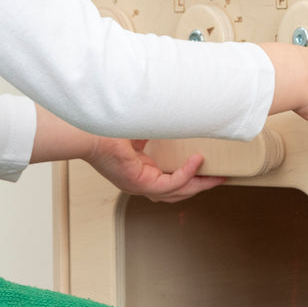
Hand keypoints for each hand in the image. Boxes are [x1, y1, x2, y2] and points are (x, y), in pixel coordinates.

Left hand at [84, 137, 225, 202]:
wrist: (87, 129)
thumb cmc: (105, 127)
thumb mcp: (138, 127)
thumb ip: (156, 126)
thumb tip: (173, 113)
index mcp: (138, 170)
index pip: (168, 181)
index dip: (190, 177)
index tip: (208, 169)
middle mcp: (138, 182)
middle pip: (177, 192)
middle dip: (201, 186)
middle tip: (220, 179)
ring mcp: (138, 185)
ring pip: (176, 193)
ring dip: (198, 186)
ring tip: (216, 177)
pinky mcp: (138, 182)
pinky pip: (169, 184)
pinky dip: (185, 174)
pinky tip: (196, 163)